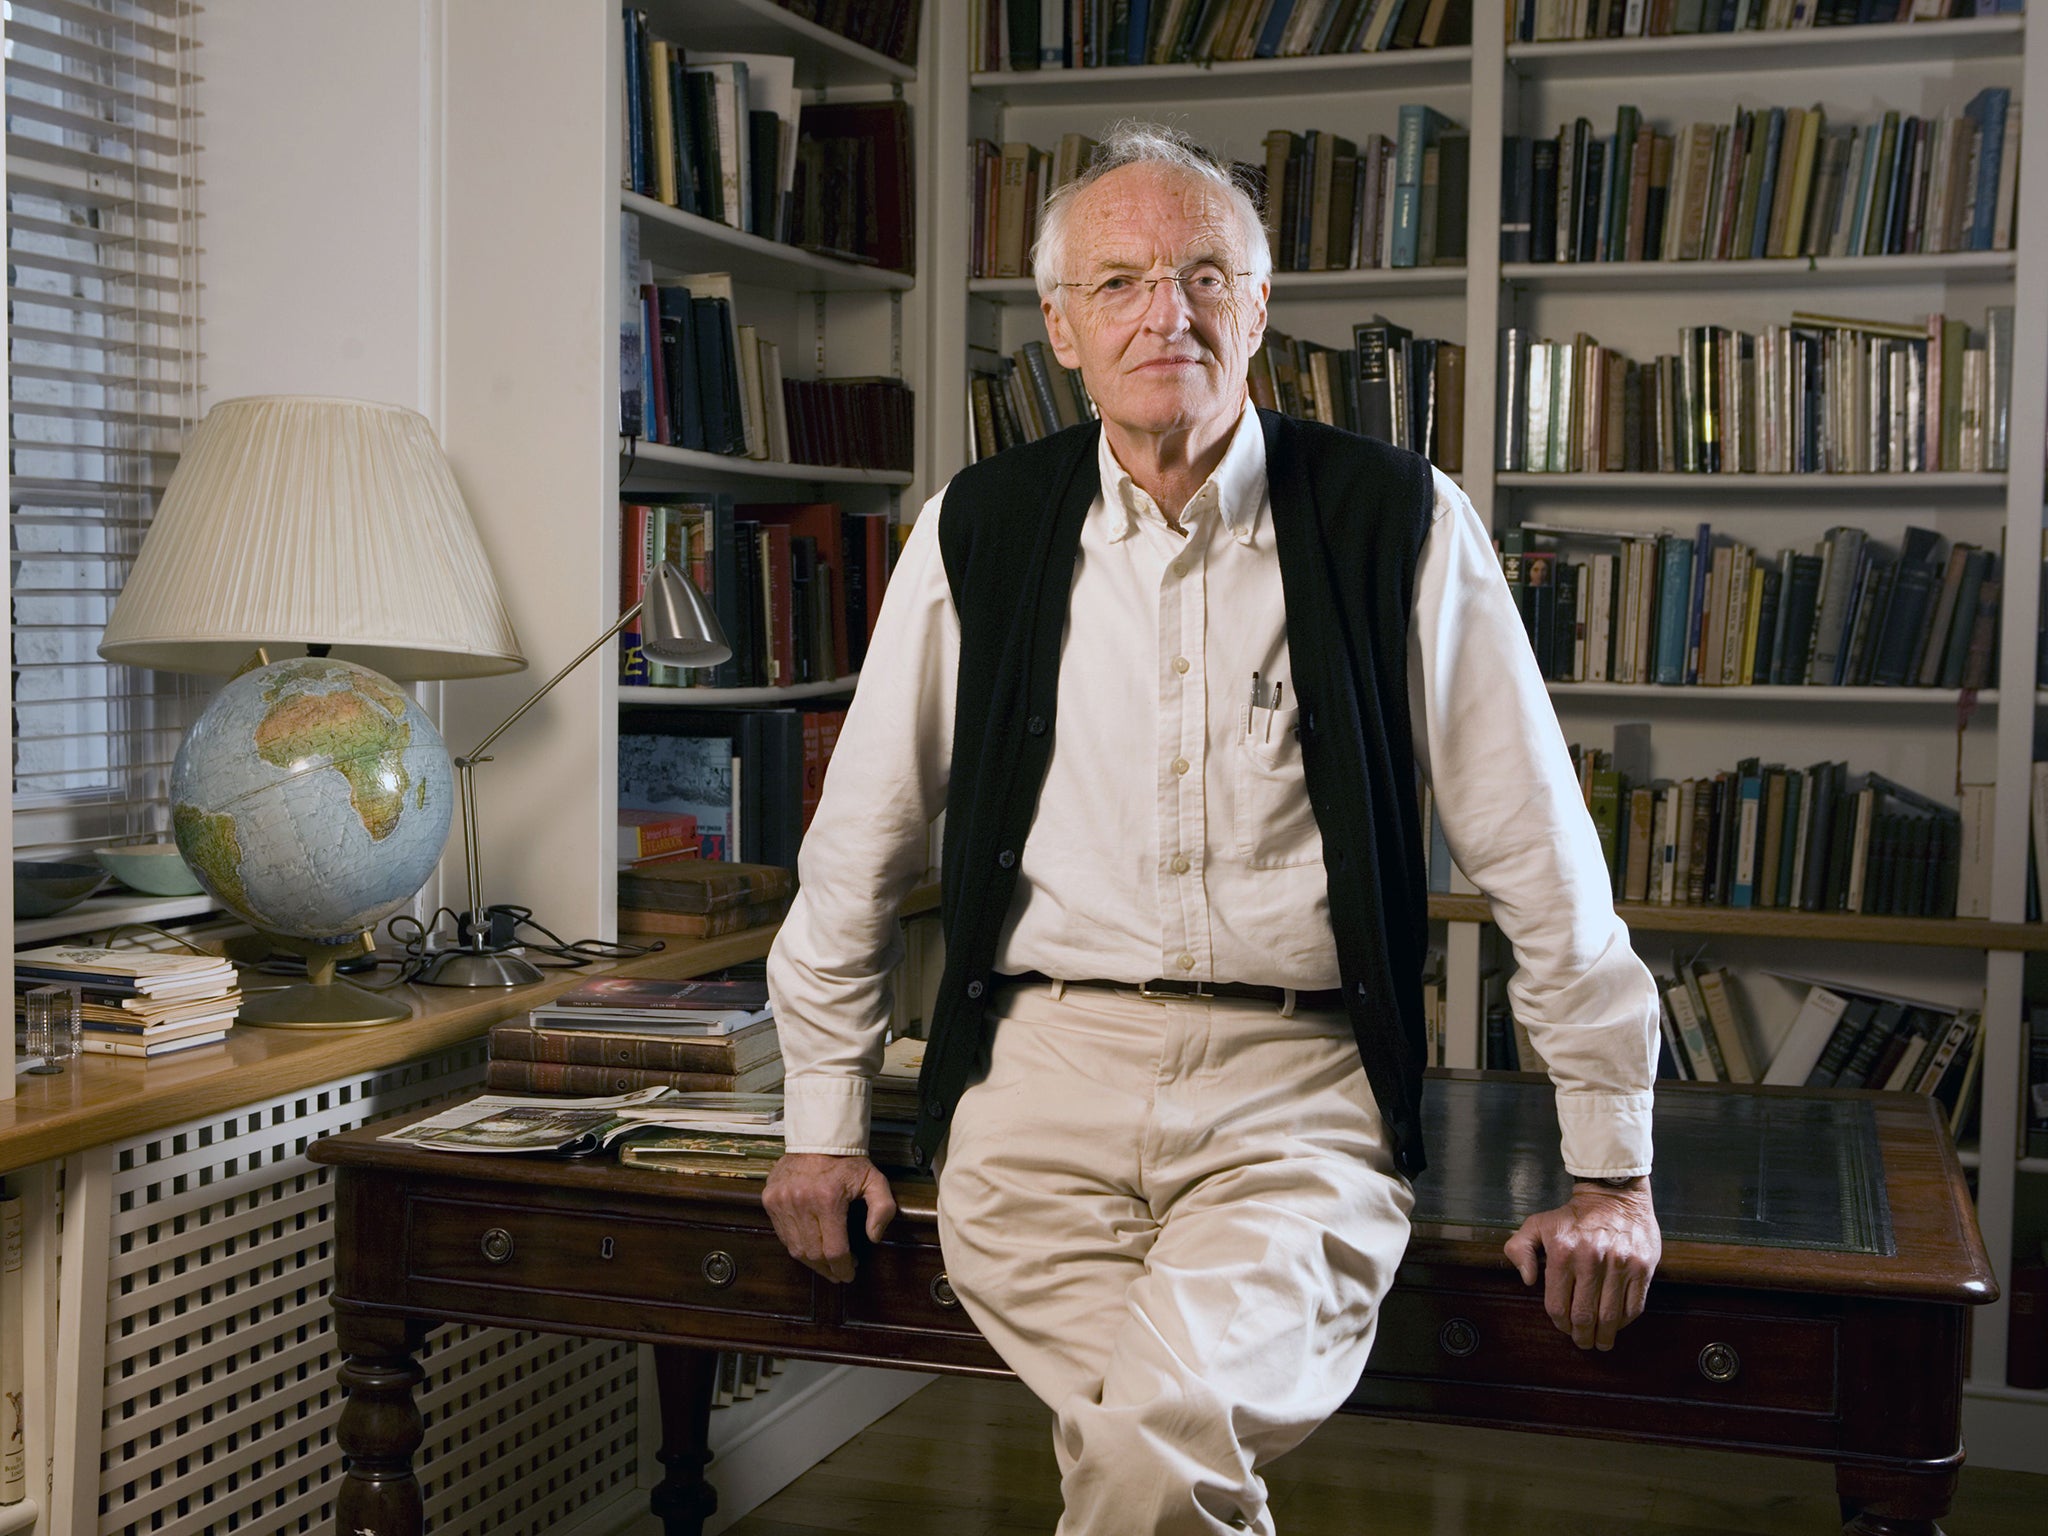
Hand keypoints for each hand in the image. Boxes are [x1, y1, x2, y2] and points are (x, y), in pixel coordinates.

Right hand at [762, 1153, 897, 1282]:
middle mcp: (801, 1202)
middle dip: (828, 1269)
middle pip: (813, 1254)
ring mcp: (782, 1201)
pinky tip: (809, 1246)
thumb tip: (874, 1237)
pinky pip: (782, 1234)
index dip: (843, 1268)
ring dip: (811, 1262)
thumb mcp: (875, 1180)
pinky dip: (796, 1245)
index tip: (850, 1273)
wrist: (818, 1138)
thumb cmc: (848, 1161)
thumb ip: (882, 1209)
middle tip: (839, 1272)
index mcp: (828, 1199)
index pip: (834, 1250)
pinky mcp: (770, 1199)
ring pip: (795, 1248)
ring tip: (825, 1264)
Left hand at [1503, 1178, 1660, 1351]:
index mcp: (1563, 1252)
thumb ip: (1520, 1248)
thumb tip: (1528, 1280)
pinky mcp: (1642, 1267)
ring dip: (1604, 1336)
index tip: (1564, 1328)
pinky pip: (1634, 1306)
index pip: (1558, 1305)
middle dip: (1582, 1337)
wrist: (1614, 1196)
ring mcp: (1619, 1264)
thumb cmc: (1573, 1216)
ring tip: (1601, 1341)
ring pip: (1610, 1316)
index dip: (1560, 1324)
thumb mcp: (1537, 1224)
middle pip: (1585, 1316)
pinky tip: (1618, 1324)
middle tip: (1583, 1342)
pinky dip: (1625, 1322)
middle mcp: (1591, 1259)